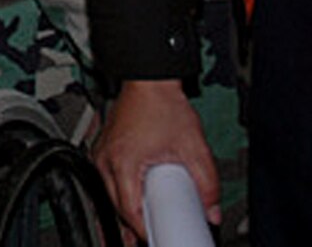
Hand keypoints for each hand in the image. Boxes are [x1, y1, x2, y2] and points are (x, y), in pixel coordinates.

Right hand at [91, 80, 219, 241]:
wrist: (148, 79)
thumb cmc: (162, 104)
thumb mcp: (193, 147)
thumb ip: (207, 183)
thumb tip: (211, 210)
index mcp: (123, 163)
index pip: (130, 212)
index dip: (145, 231)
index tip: (158, 238)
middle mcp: (105, 160)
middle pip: (116, 208)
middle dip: (134, 226)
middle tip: (153, 236)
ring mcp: (101, 155)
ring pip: (108, 196)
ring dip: (125, 211)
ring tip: (140, 229)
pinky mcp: (103, 150)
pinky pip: (106, 181)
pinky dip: (119, 195)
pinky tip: (131, 203)